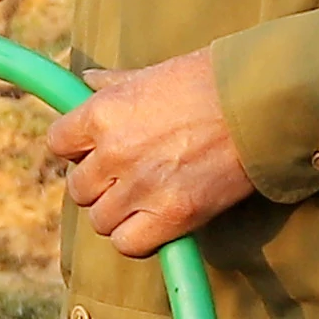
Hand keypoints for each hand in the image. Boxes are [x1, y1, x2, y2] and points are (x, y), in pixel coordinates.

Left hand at [44, 55, 258, 257]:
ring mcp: (142, 186)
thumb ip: (114, 84)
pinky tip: (156, 223)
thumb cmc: (209, 81)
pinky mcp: (175, 214)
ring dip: (119, 214)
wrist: (260, 103)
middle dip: (100, 185)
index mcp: (103, 113)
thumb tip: (87, 82)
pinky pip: (130, 244)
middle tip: (128, 177)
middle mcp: (114, 152)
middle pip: (79, 189)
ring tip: (146, 199)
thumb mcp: (153, 74)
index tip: (97, 151)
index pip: (58, 144)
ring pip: (101, 220)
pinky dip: (138, 239)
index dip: (77, 150)